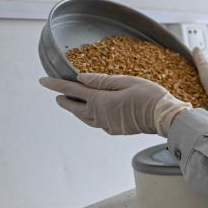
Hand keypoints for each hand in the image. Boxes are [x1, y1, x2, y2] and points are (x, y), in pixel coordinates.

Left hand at [39, 73, 190, 135]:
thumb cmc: (149, 96)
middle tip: (57, 94)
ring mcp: (107, 124)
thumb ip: (102, 80)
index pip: (72, 90)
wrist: (164, 118)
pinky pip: (96, 123)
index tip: (43, 80)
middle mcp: (99, 115)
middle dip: (64, 99)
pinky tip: (94, 112)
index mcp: (100, 101)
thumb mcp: (126, 81)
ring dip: (75, 109)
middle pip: (75, 107)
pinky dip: (89, 116)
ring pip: (84, 117)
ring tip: (72, 103)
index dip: (56, 84)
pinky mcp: (116, 129)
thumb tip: (81, 78)